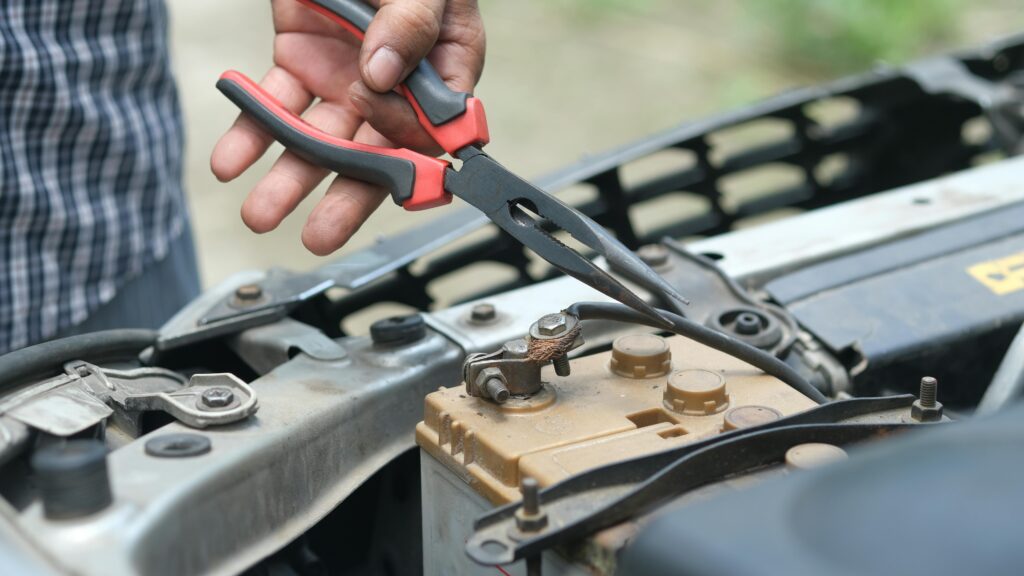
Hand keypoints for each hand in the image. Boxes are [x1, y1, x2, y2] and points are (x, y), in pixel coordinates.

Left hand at [211, 0, 484, 254]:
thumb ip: (412, 20)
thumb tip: (383, 75)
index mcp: (443, 66)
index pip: (438, 130)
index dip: (420, 165)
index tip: (400, 193)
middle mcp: (394, 85)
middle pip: (374, 151)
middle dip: (342, 196)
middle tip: (317, 236)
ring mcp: (345, 77)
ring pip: (318, 138)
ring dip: (288, 177)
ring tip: (259, 212)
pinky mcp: (298, 61)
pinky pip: (273, 103)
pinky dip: (249, 131)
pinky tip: (231, 160)